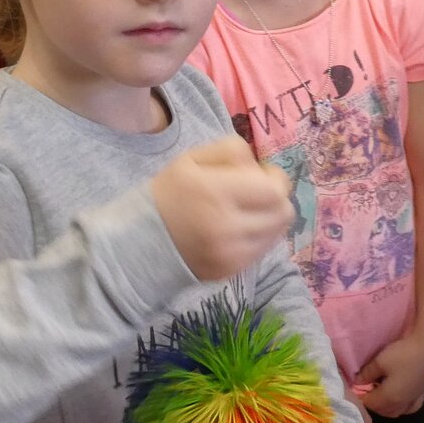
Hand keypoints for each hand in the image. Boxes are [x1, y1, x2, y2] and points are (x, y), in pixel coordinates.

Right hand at [150, 136, 291, 281]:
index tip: (262, 174)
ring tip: (247, 211)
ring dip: (270, 217)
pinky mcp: (230, 271)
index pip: (274, 190)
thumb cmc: (169, 193)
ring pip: (277, 232)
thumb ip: (232, 151)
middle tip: (257, 192)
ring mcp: (230, 254)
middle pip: (283, 212)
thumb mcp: (192, 158)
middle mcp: (226, 227)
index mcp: (215, 193)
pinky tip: (239, 229)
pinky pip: (263, 250)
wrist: (140, 242)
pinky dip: (258, 236)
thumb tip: (263, 167)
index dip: (275, 179)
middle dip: (277, 198)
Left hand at [354, 331, 423, 417]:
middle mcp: (400, 404)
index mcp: (388, 398)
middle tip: (367, 388)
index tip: (356, 386)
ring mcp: (412, 400)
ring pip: (395, 412)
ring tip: (380, 393)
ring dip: (385, 407)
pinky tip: (400, 398)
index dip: (360, 396)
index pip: (369, 403)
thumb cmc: (402, 355)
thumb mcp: (379, 362)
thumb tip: (357, 382)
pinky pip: (409, 408)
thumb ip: (366, 374)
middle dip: (372, 402)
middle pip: (382, 410)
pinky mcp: (420, 394)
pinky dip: (402, 407)